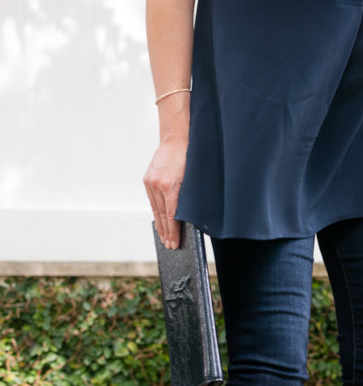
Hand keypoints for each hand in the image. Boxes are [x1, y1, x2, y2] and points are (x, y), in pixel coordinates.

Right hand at [143, 134, 188, 248]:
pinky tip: (158, 222)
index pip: (171, 215)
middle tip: (170, 246)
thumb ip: (187, 197)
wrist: (175, 138)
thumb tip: (187, 217)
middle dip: (166, 233)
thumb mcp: (192, 178)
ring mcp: (150, 182)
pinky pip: (152, 200)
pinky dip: (156, 212)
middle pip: (162, 215)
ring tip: (163, 238)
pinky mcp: (147, 179)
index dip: (173, 231)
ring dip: (160, 225)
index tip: (174, 243)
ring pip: (155, 209)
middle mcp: (158, 185)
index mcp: (170, 185)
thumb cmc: (189, 157)